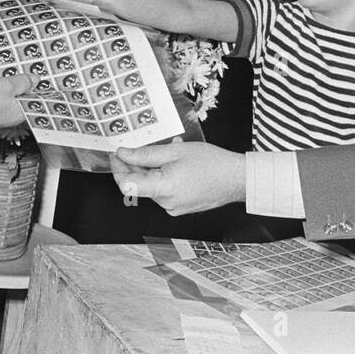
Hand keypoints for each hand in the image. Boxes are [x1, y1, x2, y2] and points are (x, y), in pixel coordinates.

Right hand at [0, 74, 38, 133]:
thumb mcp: (7, 85)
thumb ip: (24, 81)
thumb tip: (36, 80)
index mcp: (23, 111)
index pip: (37, 97)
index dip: (37, 84)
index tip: (37, 72)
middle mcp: (14, 117)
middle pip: (24, 96)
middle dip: (22, 83)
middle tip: (19, 69)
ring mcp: (1, 116)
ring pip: (11, 97)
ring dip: (9, 85)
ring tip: (4, 74)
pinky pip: (0, 99)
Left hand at [109, 142, 245, 215]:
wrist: (237, 179)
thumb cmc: (212, 164)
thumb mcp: (175, 151)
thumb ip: (145, 154)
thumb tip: (123, 154)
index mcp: (163, 189)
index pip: (127, 185)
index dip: (118, 168)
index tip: (117, 154)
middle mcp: (165, 203)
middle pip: (140, 184)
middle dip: (137, 164)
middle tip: (141, 145)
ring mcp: (173, 208)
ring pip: (153, 185)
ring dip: (154, 168)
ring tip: (169, 150)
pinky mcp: (180, 207)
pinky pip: (164, 191)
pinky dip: (165, 176)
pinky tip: (176, 163)